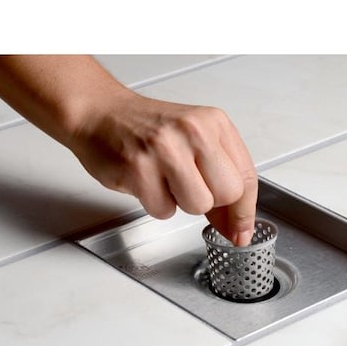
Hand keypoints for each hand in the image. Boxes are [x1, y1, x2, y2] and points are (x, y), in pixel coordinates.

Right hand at [69, 89, 257, 245]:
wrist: (100, 113)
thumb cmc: (146, 128)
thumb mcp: (193, 142)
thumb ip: (218, 180)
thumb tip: (237, 226)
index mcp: (214, 123)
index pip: (246, 177)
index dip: (245, 212)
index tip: (242, 232)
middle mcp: (194, 131)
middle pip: (227, 195)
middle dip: (210, 203)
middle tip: (187, 185)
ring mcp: (166, 148)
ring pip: (198, 206)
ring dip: (180, 203)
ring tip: (163, 179)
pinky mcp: (139, 168)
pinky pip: (164, 210)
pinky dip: (155, 204)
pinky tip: (146, 181)